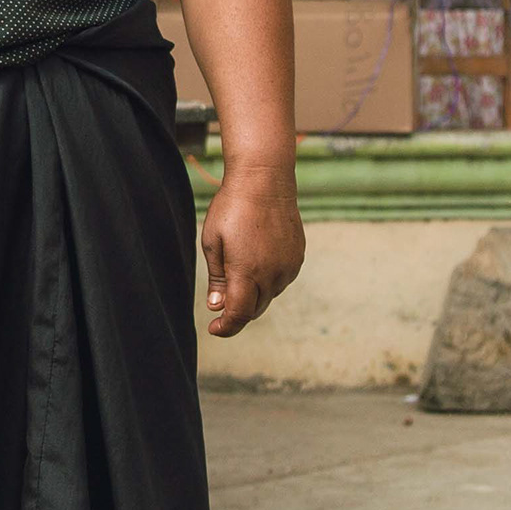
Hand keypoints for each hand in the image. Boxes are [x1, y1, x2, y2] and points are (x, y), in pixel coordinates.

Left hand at [198, 164, 302, 338]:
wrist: (265, 181)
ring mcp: (288, 266)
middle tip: (221, 302)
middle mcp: (272, 274)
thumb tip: (217, 306)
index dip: (226, 328)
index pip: (239, 315)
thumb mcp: (213, 242)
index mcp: (247, 272)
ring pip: (269, 296)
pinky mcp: (298, 258)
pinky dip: (267, 281)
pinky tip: (257, 261)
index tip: (215, 329)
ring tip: (239, 272)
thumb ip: (217, 278)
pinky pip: (281, 280)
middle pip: (254, 310)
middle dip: (237, 312)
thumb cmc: (232, 208)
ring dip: (254, 295)